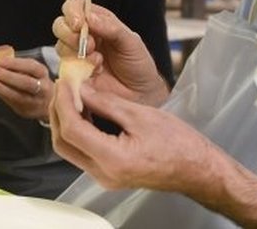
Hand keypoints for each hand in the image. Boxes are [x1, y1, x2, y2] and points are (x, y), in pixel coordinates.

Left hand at [0, 56, 50, 120]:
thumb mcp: (34, 72)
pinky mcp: (26, 111)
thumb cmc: (37, 82)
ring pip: (17, 96)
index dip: (16, 64)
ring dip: (0, 87)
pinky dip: (0, 94)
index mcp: (43, 74)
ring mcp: (34, 102)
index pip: (31, 67)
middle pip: (25, 83)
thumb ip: (20, 67)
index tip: (1, 61)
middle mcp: (42, 89)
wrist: (49, 103)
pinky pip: (11, 103)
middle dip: (7, 76)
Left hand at [51, 83, 256, 227]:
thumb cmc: (179, 142)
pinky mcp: (108, 174)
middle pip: (63, 142)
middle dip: (58, 111)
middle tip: (64, 85)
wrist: (198, 170)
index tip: (65, 80)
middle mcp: (103, 174)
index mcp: (112, 159)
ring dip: (65, 120)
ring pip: (69, 149)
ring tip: (72, 93)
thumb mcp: (141, 115)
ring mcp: (104, 177)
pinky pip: (81, 152)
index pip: (71, 128)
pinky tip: (84, 109)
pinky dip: (77, 130)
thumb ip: (106, 103)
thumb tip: (80, 88)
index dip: (63, 101)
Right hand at [52, 0, 167, 105]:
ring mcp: (77, 56)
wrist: (140, 94)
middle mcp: (83, 36)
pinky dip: (78, 70)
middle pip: (60, 25)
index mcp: (97, 22)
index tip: (79, 24)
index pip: (75, 7)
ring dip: (76, 53)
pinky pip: (64, 69)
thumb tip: (89, 17)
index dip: (72, 12)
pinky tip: (94, 72)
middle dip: (70, 34)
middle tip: (91, 45)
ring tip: (98, 61)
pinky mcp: (74, 75)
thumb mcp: (131, 42)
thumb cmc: (138, 64)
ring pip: (60, 46)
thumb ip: (111, 27)